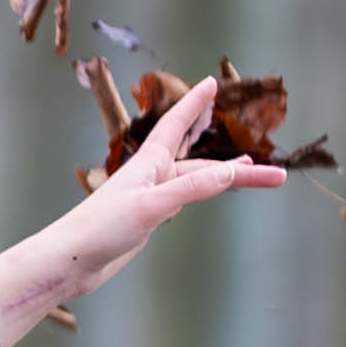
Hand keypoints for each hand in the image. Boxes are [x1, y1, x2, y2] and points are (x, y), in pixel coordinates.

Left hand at [65, 73, 288, 294]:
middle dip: (240, 170)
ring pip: (197, 183)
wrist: (69, 263)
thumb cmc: (99, 230)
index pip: (177, 125)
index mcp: (149, 164)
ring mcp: (150, 198)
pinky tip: (211, 191)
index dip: (195, 104)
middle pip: (204, 166)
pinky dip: (204, 192)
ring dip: (226, 180)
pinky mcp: (146, 220)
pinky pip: (184, 199)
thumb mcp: (150, 207)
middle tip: (276, 177)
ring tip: (257, 176)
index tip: (211, 83)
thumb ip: (189, 190)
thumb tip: (229, 172)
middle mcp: (152, 177)